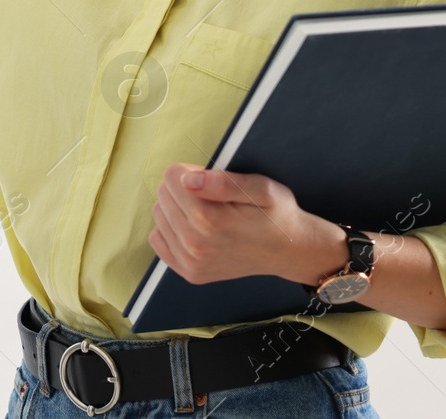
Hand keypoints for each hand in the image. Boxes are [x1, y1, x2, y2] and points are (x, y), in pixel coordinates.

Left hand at [148, 163, 344, 286]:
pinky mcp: (188, 272)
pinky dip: (171, 229)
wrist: (288, 252)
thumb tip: (186, 180)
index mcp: (209, 219)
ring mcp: (190, 262)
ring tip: (207, 214)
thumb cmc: (276, 215)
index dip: (192, 172)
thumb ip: (222, 181)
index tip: (212, 181)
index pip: (172, 176)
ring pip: (159, 214)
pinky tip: (195, 229)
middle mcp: (195, 244)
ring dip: (177, 208)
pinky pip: (158, 239)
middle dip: (183, 188)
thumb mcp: (261, 188)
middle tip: (213, 198)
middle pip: (163, 194)